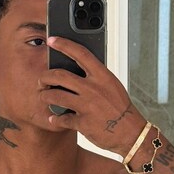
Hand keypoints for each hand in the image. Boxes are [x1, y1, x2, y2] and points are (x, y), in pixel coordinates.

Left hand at [39, 35, 146, 154]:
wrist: (131, 133)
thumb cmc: (121, 109)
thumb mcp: (112, 86)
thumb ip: (96, 77)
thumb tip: (76, 70)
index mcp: (102, 76)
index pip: (80, 53)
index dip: (64, 44)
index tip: (51, 40)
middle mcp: (93, 89)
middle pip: (60, 75)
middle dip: (45, 77)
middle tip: (42, 80)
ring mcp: (87, 106)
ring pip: (56, 96)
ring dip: (45, 97)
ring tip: (44, 97)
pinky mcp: (83, 123)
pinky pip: (61, 119)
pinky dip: (55, 119)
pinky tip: (53, 118)